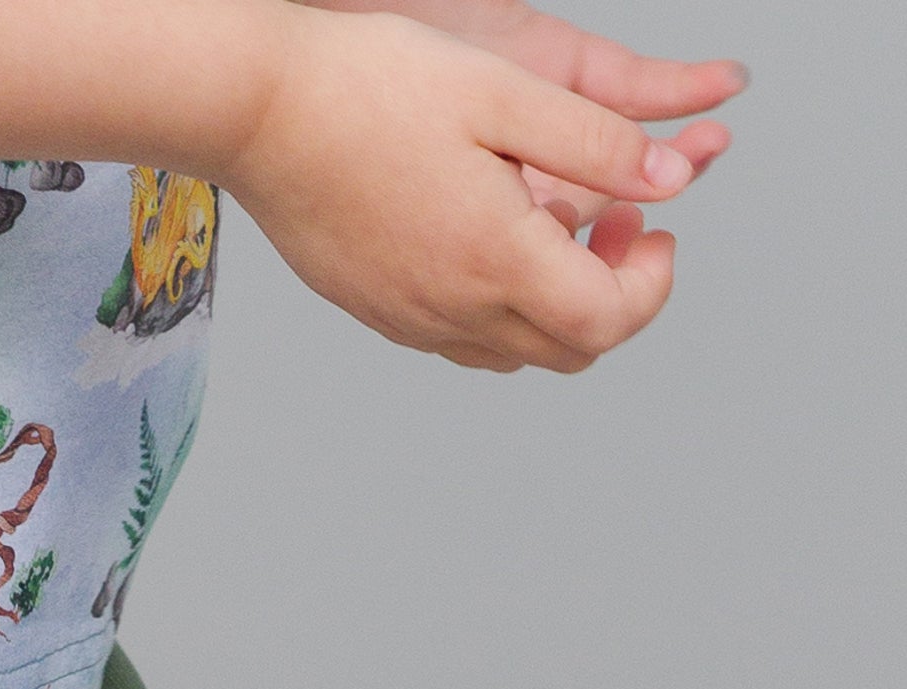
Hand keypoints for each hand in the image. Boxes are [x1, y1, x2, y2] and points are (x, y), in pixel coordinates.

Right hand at [222, 8, 722, 370]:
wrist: (263, 114)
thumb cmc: (373, 88)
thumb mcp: (507, 91)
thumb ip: (599, 141)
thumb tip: (672, 178)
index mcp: (498, 260)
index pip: (608, 319)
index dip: (652, 283)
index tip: (656, 225)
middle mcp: (456, 310)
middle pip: (571, 352)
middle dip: (616, 297)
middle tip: (620, 223)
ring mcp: (413, 321)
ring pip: (518, 353)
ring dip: (560, 306)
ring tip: (559, 228)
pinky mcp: (381, 313)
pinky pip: (464, 340)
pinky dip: (505, 307)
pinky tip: (496, 240)